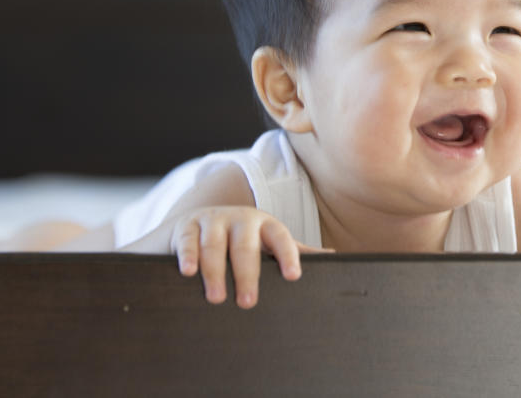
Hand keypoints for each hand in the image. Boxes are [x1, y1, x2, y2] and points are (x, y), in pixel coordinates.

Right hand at [170, 206, 326, 308]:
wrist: (197, 223)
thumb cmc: (240, 239)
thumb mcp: (268, 242)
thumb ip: (295, 249)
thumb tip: (333, 256)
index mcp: (264, 224)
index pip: (280, 237)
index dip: (288, 255)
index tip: (293, 277)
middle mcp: (239, 218)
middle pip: (245, 245)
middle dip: (247, 274)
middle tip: (247, 302)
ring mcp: (212, 220)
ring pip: (214, 244)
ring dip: (215, 271)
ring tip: (216, 297)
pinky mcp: (187, 225)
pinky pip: (188, 240)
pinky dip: (188, 256)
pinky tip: (189, 272)